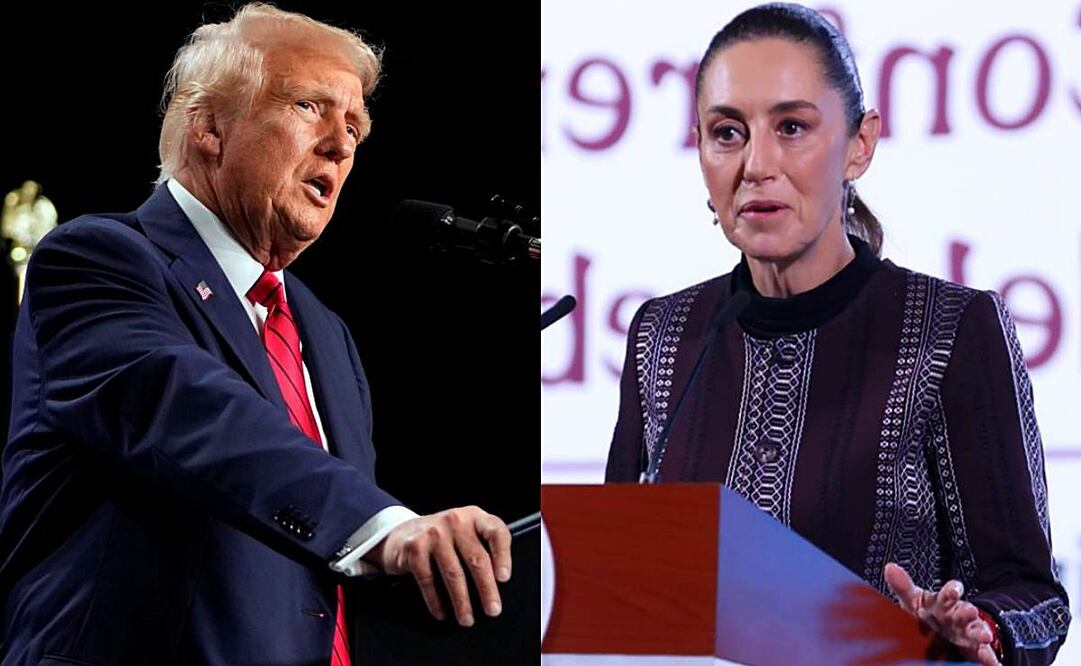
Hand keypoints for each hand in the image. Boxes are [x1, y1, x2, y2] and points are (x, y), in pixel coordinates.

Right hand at [366, 505, 511, 626]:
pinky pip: (429, 580)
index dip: (503, 556)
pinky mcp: (415, 547)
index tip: (504, 578)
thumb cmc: (442, 539)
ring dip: (462, 601)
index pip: (496, 532)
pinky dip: (436, 601)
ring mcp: (434, 533)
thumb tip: (496, 586)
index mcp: (474, 516)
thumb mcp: (465, 533)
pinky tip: (442, 612)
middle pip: (477, 558)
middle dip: (486, 589)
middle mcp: (455, 520)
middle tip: (492, 610)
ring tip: (467, 619)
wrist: (401, 534)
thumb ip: (482, 548)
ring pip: (454, 573)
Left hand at [884, 562, 1000, 665]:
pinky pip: (982, 653)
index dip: (952, 590)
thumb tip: (889, 568)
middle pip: (964, 611)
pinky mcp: (972, 649)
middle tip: (971, 611)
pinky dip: (988, 658)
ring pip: (975, 630)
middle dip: (967, 611)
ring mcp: (966, 632)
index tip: (953, 591)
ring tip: (984, 636)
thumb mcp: (913, 599)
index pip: (949, 593)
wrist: (939, 630)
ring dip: (980, 632)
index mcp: (943, 602)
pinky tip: (993, 663)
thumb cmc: (927, 612)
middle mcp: (957, 615)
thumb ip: (902, 586)